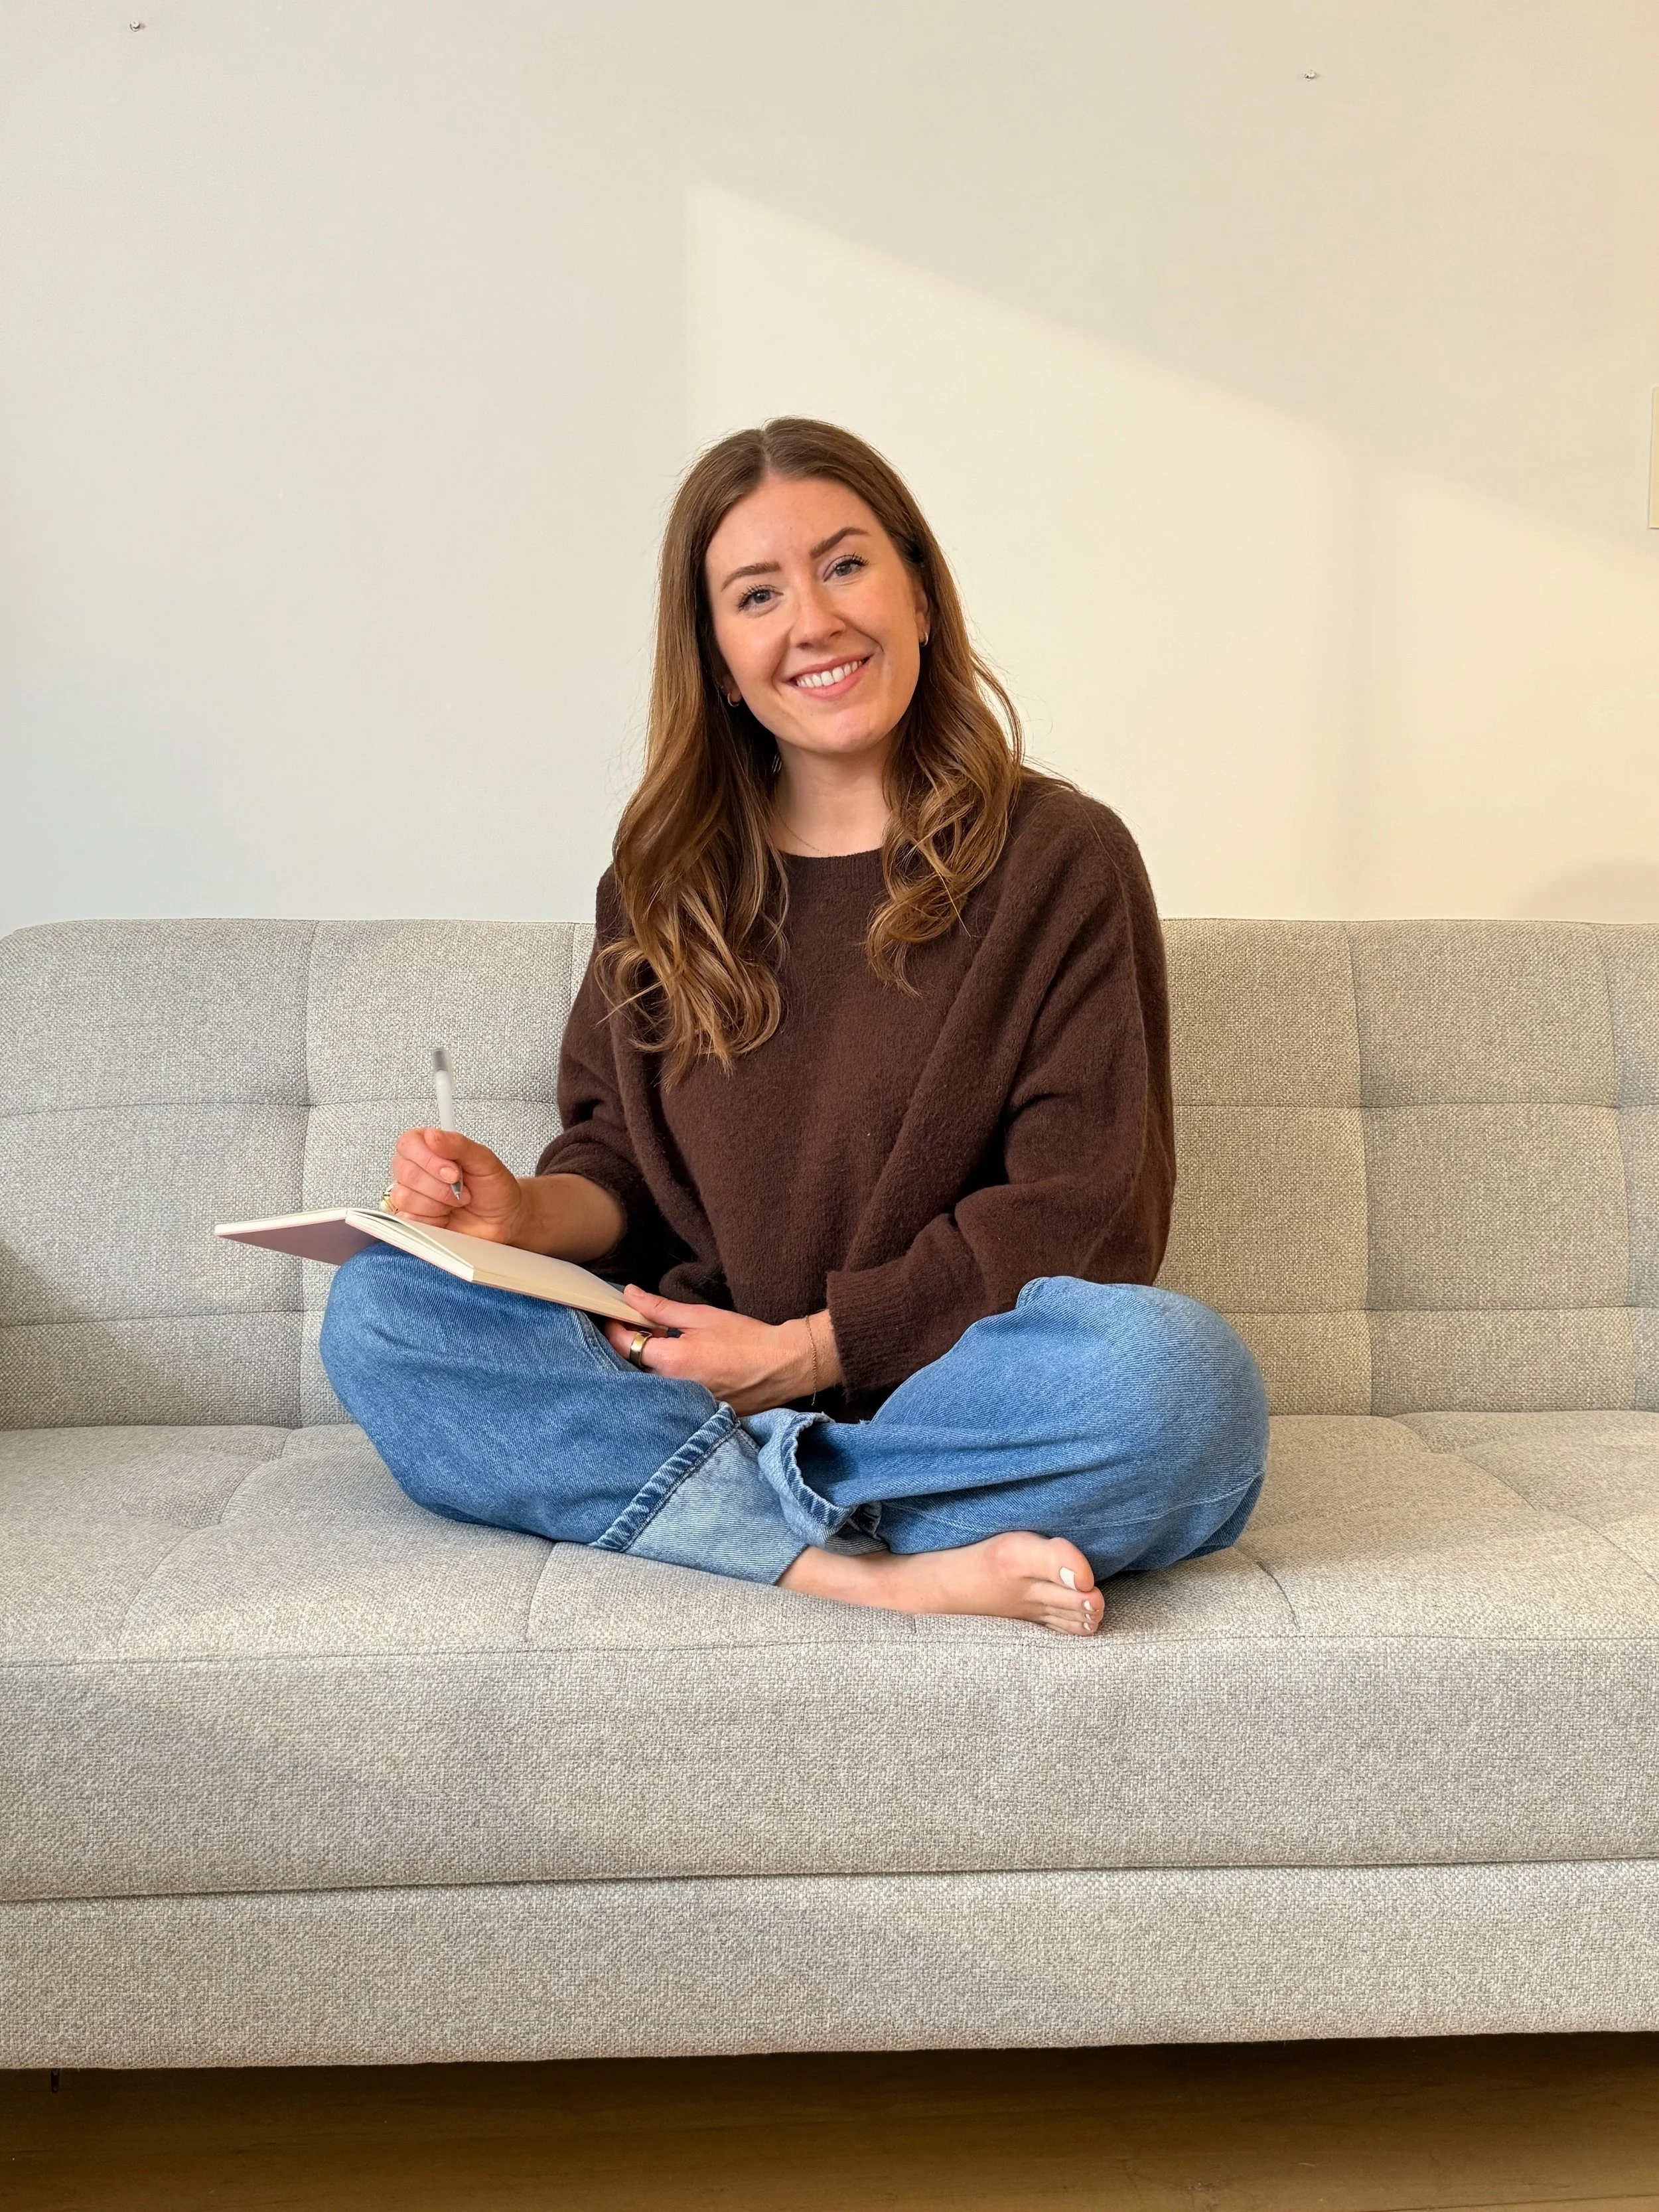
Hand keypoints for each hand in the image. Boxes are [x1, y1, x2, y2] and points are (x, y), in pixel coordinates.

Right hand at [383, 1129, 526, 1244]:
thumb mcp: (485, 1161)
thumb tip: (432, 1135)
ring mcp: (413, 1194)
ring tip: (456, 1202)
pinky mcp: (413, 1218)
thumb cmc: (494, 1188)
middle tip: (462, 1189)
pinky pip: (408, 1219)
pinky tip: (446, 1216)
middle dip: (439, 1186)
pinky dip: (433, 1219)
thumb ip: (458, 1145)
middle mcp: (417, 1169)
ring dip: (438, 1203)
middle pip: (406, 1172)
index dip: (429, 1159)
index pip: (409, 1143)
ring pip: (405, 1197)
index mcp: (430, 1148)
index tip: (455, 1172)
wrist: (504, 1219)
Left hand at [603, 1288, 835, 1415]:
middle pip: (631, 1368)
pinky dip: (666, 1380)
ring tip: (664, 1345)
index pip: (624, 1346)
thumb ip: (660, 1308)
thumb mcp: (701, 1316)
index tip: (616, 1316)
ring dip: (647, 1364)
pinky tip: (682, 1367)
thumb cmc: (746, 1338)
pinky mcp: (696, 1413)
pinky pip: (668, 1396)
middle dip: (629, 1347)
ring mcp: (684, 1404)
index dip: (614, 1329)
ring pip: (649, 1383)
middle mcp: (673, 1388)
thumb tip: (629, 1295)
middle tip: (640, 1328)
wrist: (783, 1365)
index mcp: (672, 1360)